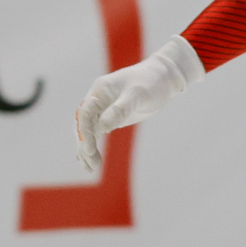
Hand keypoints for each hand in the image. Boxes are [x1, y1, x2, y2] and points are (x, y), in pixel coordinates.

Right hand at [74, 36, 204, 171]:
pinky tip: (90, 161)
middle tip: (93, 164)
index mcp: (100, 91)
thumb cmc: (151, 82)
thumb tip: (102, 126)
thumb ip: (120, 109)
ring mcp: (102, 109)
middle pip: (82, 124)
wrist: (162, 78)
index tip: (89, 150)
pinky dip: (92, 146)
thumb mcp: (138, 95)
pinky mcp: (109, 117)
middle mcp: (97, 99)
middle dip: (85, 144)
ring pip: (87, 130)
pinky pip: (95, 133)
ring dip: (86, 149)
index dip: (84, 132)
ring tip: (90, 168)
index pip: (85, 113)